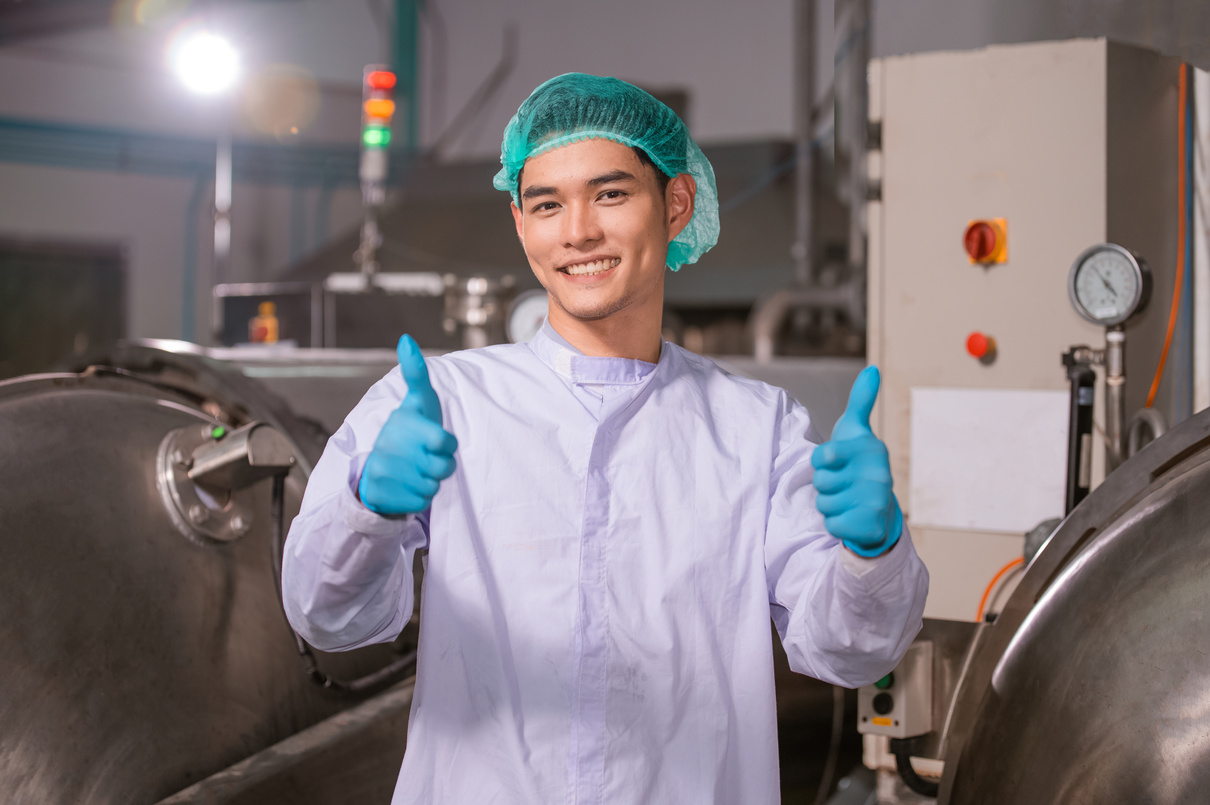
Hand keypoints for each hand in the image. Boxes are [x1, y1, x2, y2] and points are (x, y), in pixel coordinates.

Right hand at [358, 335, 457, 515]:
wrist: (379, 464)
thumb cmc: (410, 429)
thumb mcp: (417, 401)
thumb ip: (416, 373)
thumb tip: (406, 338)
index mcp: (403, 423)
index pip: (446, 444)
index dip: (446, 445)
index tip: (436, 440)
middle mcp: (390, 447)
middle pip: (443, 468)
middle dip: (440, 465)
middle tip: (424, 456)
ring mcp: (384, 471)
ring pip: (432, 486)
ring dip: (429, 481)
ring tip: (414, 469)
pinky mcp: (382, 494)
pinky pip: (420, 502)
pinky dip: (418, 496)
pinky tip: (406, 484)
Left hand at [810, 365, 902, 556]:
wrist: (880, 508)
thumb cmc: (860, 463)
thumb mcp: (857, 430)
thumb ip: (861, 400)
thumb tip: (873, 368)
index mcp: (871, 450)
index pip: (821, 457)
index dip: (821, 461)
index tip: (835, 461)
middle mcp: (878, 475)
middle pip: (820, 482)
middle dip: (825, 485)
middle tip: (844, 483)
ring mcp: (876, 502)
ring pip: (824, 504)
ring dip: (830, 504)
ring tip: (848, 499)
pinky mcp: (869, 525)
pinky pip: (832, 524)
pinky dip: (836, 523)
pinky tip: (851, 516)